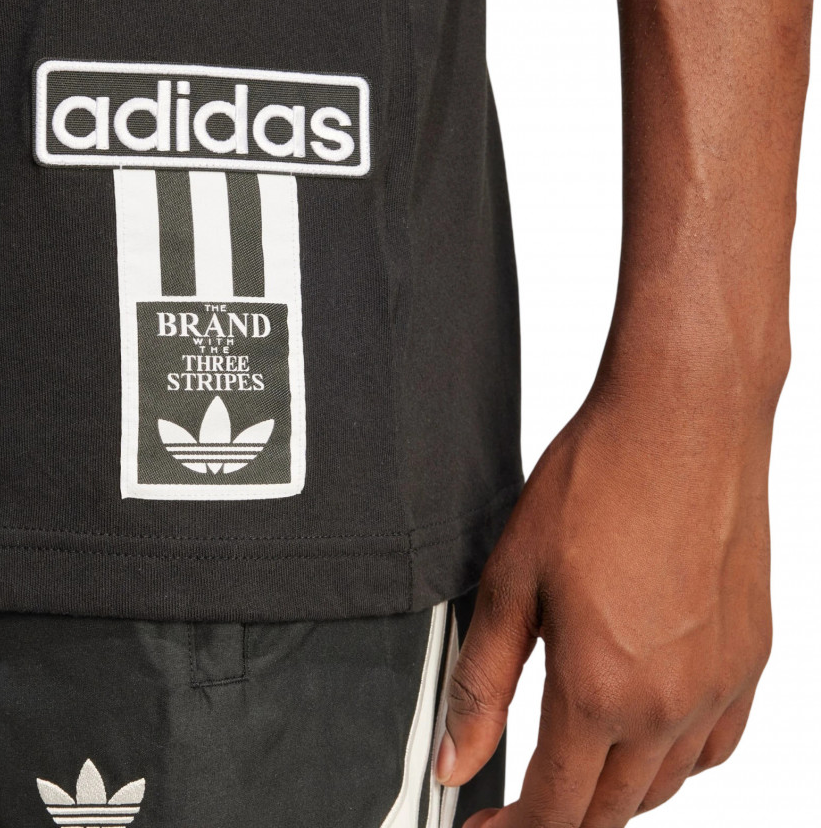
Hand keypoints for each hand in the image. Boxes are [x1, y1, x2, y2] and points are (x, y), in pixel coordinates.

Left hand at [437, 373, 774, 827]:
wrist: (683, 421)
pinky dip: (672, 761)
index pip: (555, 808)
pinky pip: (714, 746)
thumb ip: (481, 684)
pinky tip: (645, 732)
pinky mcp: (752, 658)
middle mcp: (672, 704)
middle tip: (520, 802)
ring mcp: (722, 685)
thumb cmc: (596, 484)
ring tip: (572, 768)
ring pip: (664, 786)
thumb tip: (456, 763)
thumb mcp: (510, 581)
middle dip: (560, 820)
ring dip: (612, 794)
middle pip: (612, 811)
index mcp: (601, 689)